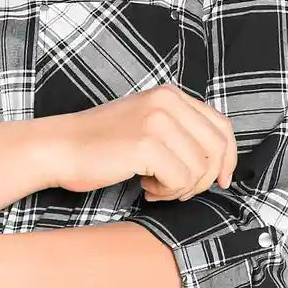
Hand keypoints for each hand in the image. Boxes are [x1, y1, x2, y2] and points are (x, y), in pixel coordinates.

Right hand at [49, 85, 237, 201]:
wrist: (59, 148)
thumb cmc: (101, 144)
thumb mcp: (147, 124)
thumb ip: (180, 131)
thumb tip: (219, 163)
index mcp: (171, 95)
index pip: (221, 126)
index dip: (228, 158)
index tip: (222, 180)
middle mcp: (168, 101)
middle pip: (216, 149)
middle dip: (204, 179)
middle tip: (178, 189)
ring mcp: (158, 121)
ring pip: (200, 169)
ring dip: (180, 188)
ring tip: (154, 186)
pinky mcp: (147, 144)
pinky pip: (180, 180)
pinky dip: (165, 192)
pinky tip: (144, 187)